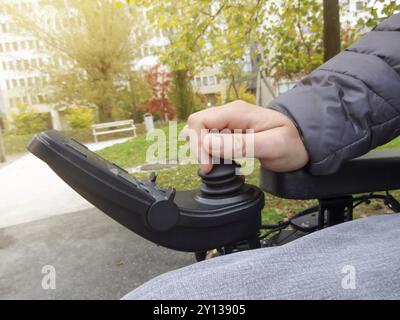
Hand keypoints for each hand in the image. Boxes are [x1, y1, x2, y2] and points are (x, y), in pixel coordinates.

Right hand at [186, 100, 308, 172]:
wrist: (304, 142)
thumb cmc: (292, 143)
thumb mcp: (270, 145)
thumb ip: (239, 144)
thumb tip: (207, 143)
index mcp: (237, 112)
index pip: (200, 121)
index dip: (197, 144)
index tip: (208, 165)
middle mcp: (230, 114)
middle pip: (197, 126)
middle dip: (198, 149)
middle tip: (212, 169)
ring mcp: (230, 123)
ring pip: (202, 134)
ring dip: (204, 152)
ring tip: (220, 167)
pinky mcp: (231, 133)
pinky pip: (212, 140)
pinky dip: (212, 154)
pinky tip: (225, 165)